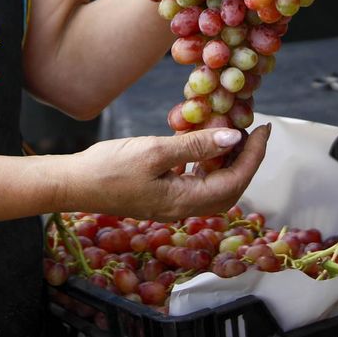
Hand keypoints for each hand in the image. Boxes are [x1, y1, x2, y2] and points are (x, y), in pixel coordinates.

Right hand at [63, 124, 271, 221]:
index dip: (253, 155)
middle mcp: (183, 207)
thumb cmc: (110, 168)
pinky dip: (207, 164)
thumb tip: (234, 138)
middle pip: (230, 188)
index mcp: (185, 201)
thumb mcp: (155, 151)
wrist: (75, 184)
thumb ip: (195, 146)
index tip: (262, 129)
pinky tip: (202, 145)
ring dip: (228, 161)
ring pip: (215, 186)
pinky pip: (196, 183)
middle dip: (247, 160)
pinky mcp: (162, 196)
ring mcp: (172, 204)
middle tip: (253, 131)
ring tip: (232, 134)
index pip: (234, 180)